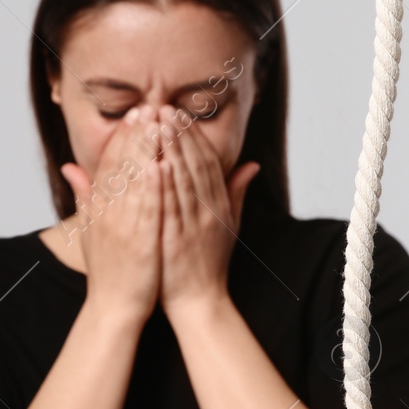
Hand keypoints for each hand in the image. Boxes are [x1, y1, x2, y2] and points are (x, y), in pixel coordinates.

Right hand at [58, 107, 164, 325]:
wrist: (113, 307)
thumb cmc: (108, 269)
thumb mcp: (89, 228)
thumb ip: (83, 195)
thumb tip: (69, 167)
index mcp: (97, 207)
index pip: (109, 164)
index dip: (122, 137)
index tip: (134, 115)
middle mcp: (106, 213)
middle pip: (121, 166)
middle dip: (136, 135)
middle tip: (149, 107)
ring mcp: (121, 227)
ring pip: (133, 182)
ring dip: (146, 151)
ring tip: (159, 125)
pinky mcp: (138, 242)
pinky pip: (146, 210)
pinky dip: (153, 187)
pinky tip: (162, 165)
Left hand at [157, 104, 260, 322]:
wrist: (200, 301)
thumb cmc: (209, 263)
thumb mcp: (229, 225)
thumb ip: (237, 193)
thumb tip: (252, 164)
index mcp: (219, 205)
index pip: (207, 162)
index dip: (193, 136)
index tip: (178, 114)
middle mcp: (208, 212)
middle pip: (194, 165)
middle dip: (179, 134)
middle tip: (163, 107)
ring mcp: (192, 225)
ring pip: (182, 180)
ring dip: (170, 150)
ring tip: (156, 124)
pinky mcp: (176, 240)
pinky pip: (170, 208)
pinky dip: (164, 185)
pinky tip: (155, 163)